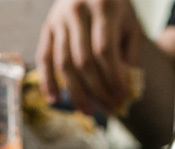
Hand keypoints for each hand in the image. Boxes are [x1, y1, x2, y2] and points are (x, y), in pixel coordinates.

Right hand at [37, 0, 143, 115]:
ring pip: (64, 64)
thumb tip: (126, 89)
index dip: (113, 76)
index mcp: (103, 6)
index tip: (123, 95)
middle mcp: (76, 11)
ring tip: (88, 111)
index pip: (104, 49)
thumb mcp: (130, 23)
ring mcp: (58, 20)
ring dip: (76, 92)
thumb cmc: (115, 7)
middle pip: (84, 61)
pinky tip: (54, 100)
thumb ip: (130, 53)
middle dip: (97, 89)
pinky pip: (44, 58)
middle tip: (110, 108)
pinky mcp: (47, 28)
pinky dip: (47, 81)